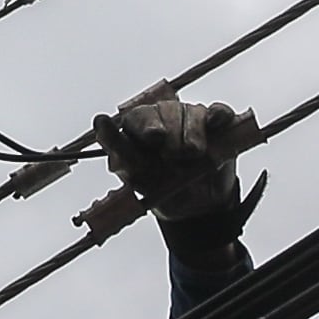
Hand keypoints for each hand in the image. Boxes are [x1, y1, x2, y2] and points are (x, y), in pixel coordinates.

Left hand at [98, 93, 266, 255]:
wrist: (195, 207)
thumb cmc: (160, 189)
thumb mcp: (138, 181)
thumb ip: (121, 155)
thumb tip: (99, 121)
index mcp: (139, 130)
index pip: (136, 119)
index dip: (144, 125)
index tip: (153, 136)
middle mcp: (163, 118)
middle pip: (164, 111)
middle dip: (170, 133)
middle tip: (172, 157)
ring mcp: (191, 118)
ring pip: (192, 112)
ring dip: (192, 134)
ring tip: (192, 156)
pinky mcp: (217, 125)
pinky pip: (218, 112)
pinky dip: (218, 115)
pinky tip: (215, 122)